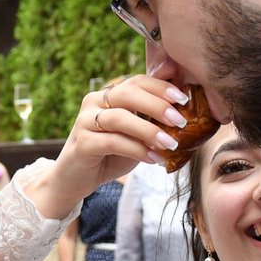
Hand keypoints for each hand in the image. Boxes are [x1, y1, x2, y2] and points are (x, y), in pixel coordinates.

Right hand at [28, 76, 194, 217]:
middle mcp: (93, 102)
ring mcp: (84, 122)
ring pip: (120, 118)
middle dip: (157, 105)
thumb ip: (151, 120)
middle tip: (180, 121)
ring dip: (149, 131)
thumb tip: (183, 113)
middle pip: (127, 94)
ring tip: (172, 144)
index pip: (136, 81)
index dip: (160, 87)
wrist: (76, 179)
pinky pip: (113, 142)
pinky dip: (137, 150)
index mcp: (108, 95)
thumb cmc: (110, 154)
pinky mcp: (82, 144)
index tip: (183, 99)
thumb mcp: (134, 134)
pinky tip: (155, 160)